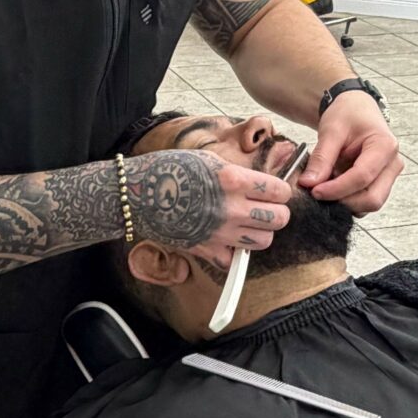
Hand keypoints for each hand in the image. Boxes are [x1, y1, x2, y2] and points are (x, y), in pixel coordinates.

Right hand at [125, 148, 294, 261]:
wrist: (137, 194)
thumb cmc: (169, 170)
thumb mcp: (207, 159)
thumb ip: (236, 173)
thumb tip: (259, 183)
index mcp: (233, 179)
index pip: (279, 191)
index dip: (280, 192)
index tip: (275, 192)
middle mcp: (231, 207)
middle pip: (279, 219)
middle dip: (277, 213)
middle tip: (266, 210)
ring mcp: (220, 232)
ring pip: (264, 241)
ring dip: (260, 233)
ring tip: (248, 225)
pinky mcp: (207, 250)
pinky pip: (234, 259)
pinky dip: (233, 252)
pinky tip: (224, 239)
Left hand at [302, 93, 403, 212]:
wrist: (356, 110)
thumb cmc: (348, 114)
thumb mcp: (331, 130)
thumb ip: (321, 157)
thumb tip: (309, 183)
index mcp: (385, 146)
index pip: (362, 176)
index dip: (337, 189)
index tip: (315, 191)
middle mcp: (392, 164)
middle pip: (372, 198)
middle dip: (344, 201)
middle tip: (318, 193)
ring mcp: (389, 176)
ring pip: (369, 204)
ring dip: (345, 202)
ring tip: (325, 187)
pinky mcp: (381, 184)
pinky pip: (365, 201)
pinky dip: (347, 200)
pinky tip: (333, 187)